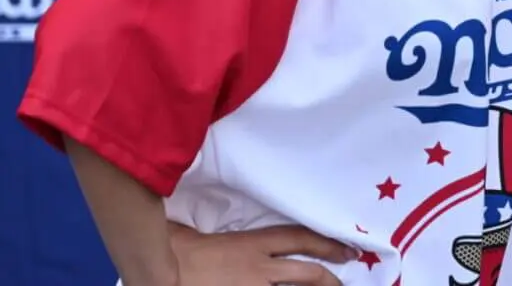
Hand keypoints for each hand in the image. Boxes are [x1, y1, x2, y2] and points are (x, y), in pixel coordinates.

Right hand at [168, 222, 353, 284]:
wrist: (161, 273)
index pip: (301, 239)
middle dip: (331, 280)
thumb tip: (227, 233)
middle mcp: (259, 268)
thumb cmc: (177, 251)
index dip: (328, 244)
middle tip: (344, 283)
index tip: (349, 250)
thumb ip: (227, 236)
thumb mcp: (204, 234)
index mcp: (252, 244)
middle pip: (308, 273)